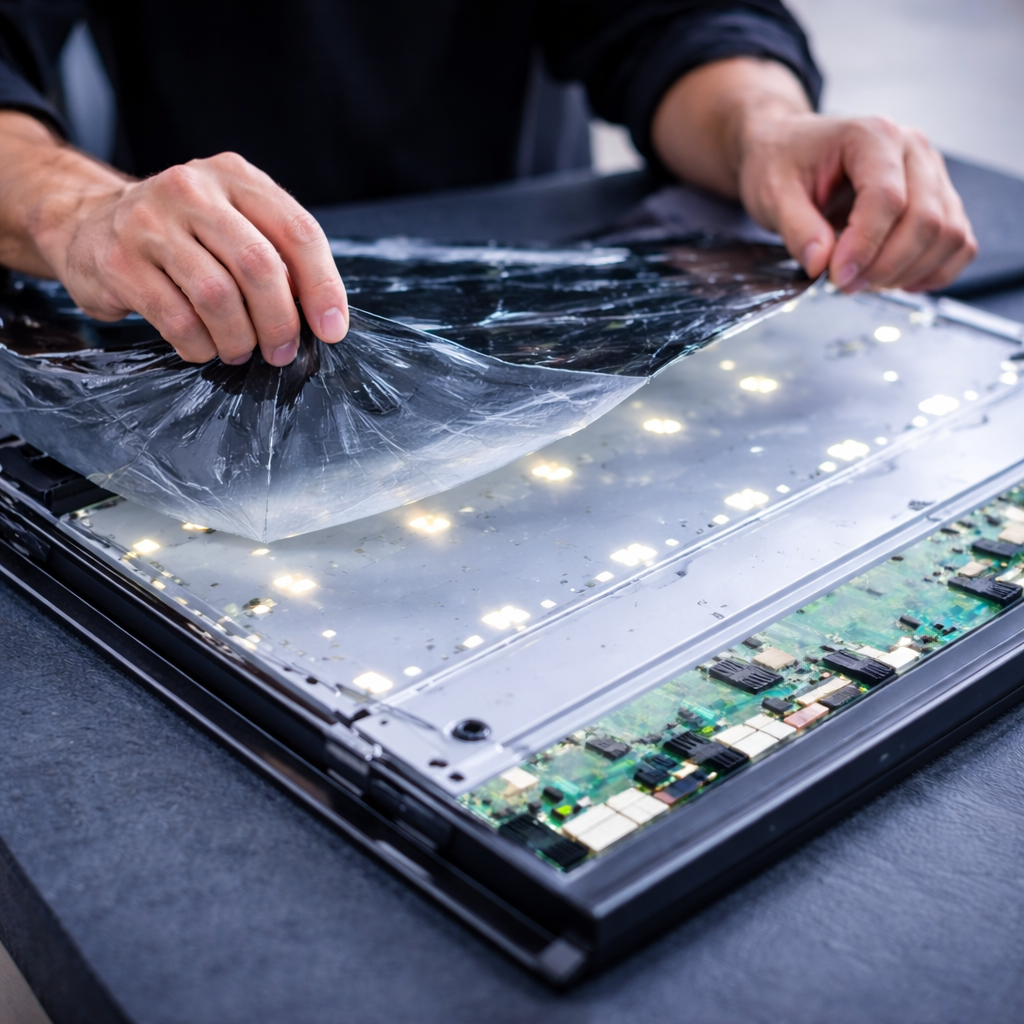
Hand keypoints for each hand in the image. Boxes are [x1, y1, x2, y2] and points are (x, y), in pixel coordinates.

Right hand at [0, 113, 347, 364]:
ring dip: (239, 339)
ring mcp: (149, 222)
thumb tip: (323, 318)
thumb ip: (278, 256)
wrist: (86, 224)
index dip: (323, 287)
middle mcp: (192, 190)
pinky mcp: (119, 261)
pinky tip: (203, 348)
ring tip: (240, 351)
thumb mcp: (234, 225)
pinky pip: (177, 320)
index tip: (332, 330)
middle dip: (281, 322)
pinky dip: (200, 346)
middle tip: (282, 351)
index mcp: (234, 176)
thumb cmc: (184, 237)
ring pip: (218, 297)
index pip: (298, 232)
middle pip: (259, 266)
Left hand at [652, 58, 976, 292]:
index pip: (887, 198)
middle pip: (925, 219)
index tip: (837, 277)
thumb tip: (821, 264)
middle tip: (845, 285)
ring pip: (947, 234)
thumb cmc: (782, 163)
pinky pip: (958, 243)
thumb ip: (796, 229)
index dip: (864, 247)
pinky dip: (934, 271)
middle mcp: (912, 150)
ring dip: (909, 272)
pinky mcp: (938, 199)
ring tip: (864, 282)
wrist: (789, 150)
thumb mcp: (773, 194)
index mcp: (872, 136)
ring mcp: (931, 174)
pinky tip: (898, 283)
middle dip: (885, 266)